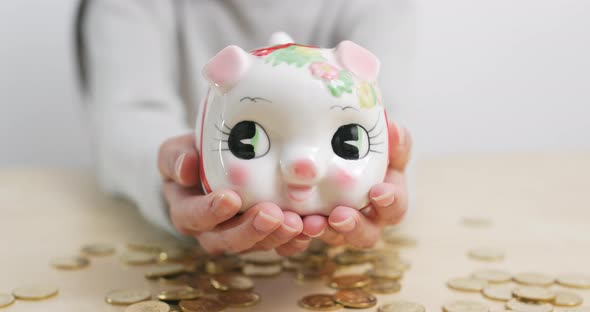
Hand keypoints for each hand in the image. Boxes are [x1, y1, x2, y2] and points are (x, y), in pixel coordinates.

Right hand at [158, 134, 309, 255]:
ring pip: (257, 245)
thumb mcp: (176, 151)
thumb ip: (175, 157)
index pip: (194, 217)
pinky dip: (296, 240)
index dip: (211, 212)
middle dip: (251, 230)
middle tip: (272, 214)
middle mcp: (212, 232)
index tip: (230, 199)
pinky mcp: (265, 237)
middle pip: (228, 240)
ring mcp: (240, 237)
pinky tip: (311, 228)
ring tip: (296, 222)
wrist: (216, 165)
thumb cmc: (194, 156)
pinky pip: (280, 246)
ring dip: (278, 236)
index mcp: (187, 212)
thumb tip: (186, 167)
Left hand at [301, 121, 410, 247]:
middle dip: (353, 227)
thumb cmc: (367, 153)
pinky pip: (305, 240)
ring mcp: (339, 229)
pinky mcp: (314, 228)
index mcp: (388, 203)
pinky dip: (297, 234)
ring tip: (309, 222)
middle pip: (366, 235)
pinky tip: (290, 221)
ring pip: (335, 238)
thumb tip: (393, 130)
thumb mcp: (385, 145)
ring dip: (323, 232)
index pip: (395, 208)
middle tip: (339, 216)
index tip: (378, 192)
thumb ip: (395, 140)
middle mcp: (366, 222)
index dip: (390, 203)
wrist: (330, 155)